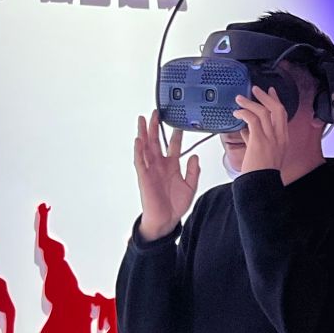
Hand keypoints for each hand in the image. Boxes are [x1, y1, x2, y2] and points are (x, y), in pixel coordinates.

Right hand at [134, 111, 200, 239]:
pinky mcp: (144, 177)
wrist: (166, 220)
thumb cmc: (175, 204)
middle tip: (156, 113)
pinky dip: (139, 150)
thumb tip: (195, 156)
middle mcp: (160, 165)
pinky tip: (139, 140)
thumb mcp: (190, 186)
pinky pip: (140, 161)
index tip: (178, 122)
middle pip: (156, 142)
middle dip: (155, 127)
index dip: (175, 134)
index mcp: (171, 166)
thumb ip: (193, 171)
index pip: (173, 146)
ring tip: (143, 120)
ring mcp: (151, 170)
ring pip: (146, 147)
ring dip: (144, 133)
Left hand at [235, 86, 289, 174]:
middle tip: (256, 90)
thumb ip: (254, 140)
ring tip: (240, 99)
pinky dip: (244, 113)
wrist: (261, 184)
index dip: (276, 101)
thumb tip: (245, 131)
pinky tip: (237, 113)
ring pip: (263, 112)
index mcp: (283, 140)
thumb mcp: (263, 154)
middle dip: (266, 97)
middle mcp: (279, 137)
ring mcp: (271, 138)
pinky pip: (252, 120)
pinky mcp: (259, 140)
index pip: (282, 115)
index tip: (271, 93)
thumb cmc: (261, 173)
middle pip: (277, 109)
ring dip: (250, 103)